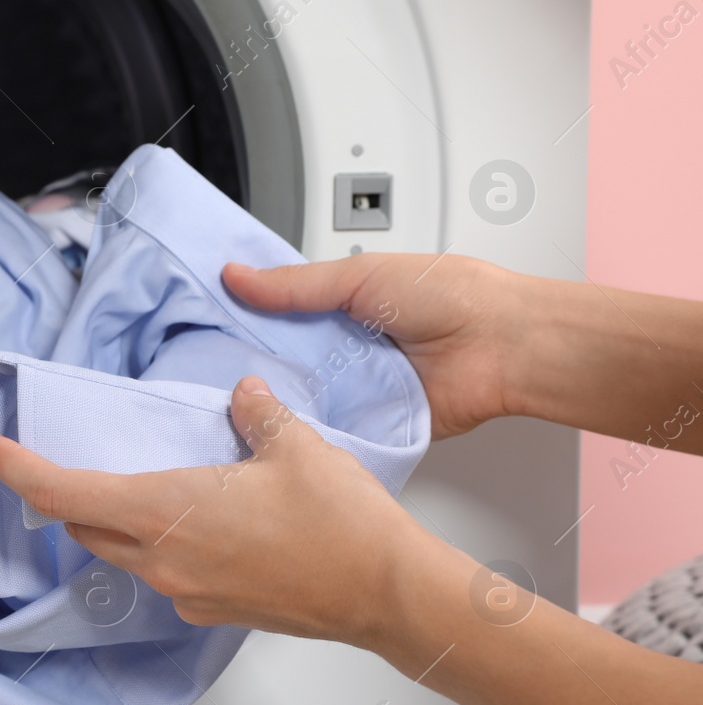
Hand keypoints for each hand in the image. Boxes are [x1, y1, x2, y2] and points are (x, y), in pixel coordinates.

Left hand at [0, 376, 437, 648]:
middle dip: (55, 492)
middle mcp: (163, 560)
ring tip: (113, 483)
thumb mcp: (295, 447)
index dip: (14, 469)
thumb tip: (244, 396)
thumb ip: (257, 414)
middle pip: (82, 524)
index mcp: (165, 513)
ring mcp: (185, 591)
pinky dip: (152, 540)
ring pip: (118, 550)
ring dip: (104, 517)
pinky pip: (160, 570)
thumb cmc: (342, 526)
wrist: (386, 594)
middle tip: (38, 460)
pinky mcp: (212, 607)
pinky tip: (184, 518)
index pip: (61, 492)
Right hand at [222, 253, 524, 438]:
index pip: (279, 315)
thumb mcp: (361, 276)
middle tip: (204, 367)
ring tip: (230, 399)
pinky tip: (277, 427)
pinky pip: (328, 429)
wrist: (504, 347)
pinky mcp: (371, 424)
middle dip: (251, 362)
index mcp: (343, 307)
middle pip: (283, 358)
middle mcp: (346, 349)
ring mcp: (357, 388)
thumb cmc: (451, 297)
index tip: (200, 322)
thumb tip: (237, 276)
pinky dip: (309, 429)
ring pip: (300, 396)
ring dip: (278, 396)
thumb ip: (296, 285)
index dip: (243, 318)